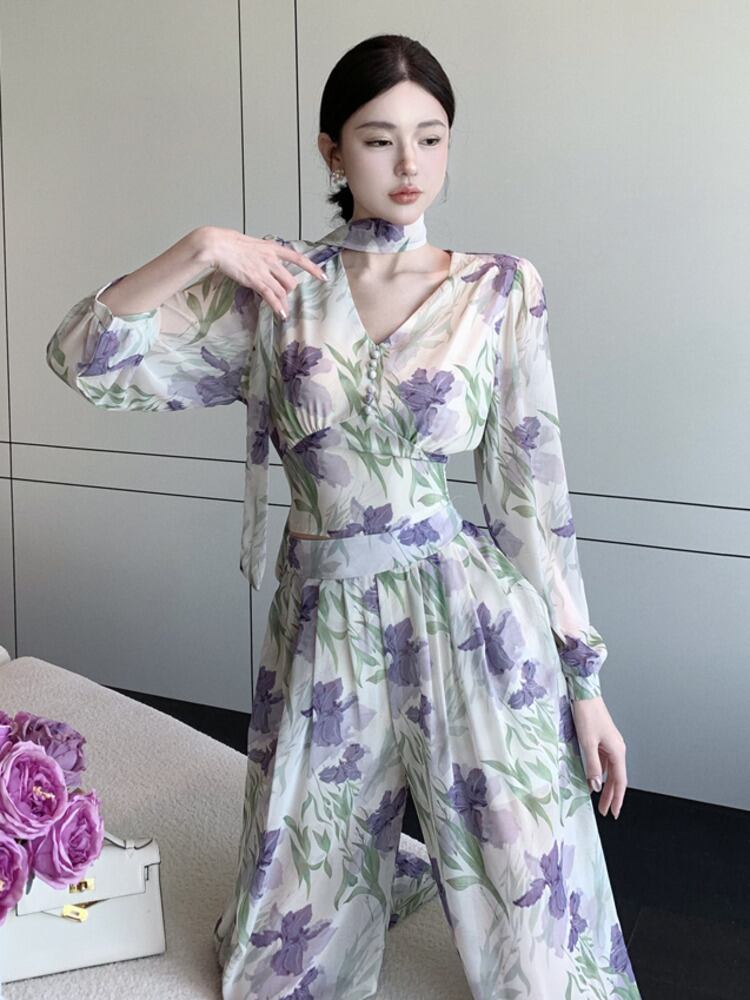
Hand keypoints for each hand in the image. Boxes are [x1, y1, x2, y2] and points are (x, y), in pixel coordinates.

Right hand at [200, 226, 327, 319]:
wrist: (217, 244)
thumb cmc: (230, 244)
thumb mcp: (253, 246)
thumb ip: (263, 255)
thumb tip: (267, 264)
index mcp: (272, 248)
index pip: (298, 258)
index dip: (312, 268)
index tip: (323, 277)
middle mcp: (271, 259)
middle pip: (290, 280)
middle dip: (289, 292)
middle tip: (285, 299)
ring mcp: (264, 270)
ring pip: (282, 290)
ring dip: (284, 304)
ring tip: (285, 313)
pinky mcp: (255, 280)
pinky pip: (271, 296)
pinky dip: (277, 307)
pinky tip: (281, 315)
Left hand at [570, 695, 627, 818]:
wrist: (584, 694)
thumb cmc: (587, 714)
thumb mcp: (587, 743)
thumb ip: (592, 765)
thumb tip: (597, 785)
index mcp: (617, 751)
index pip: (620, 781)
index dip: (617, 798)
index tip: (614, 812)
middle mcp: (617, 748)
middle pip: (616, 778)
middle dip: (612, 796)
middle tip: (606, 811)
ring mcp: (610, 744)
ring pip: (610, 770)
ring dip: (605, 785)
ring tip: (600, 800)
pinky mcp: (603, 739)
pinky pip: (604, 761)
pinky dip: (600, 772)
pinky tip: (593, 778)